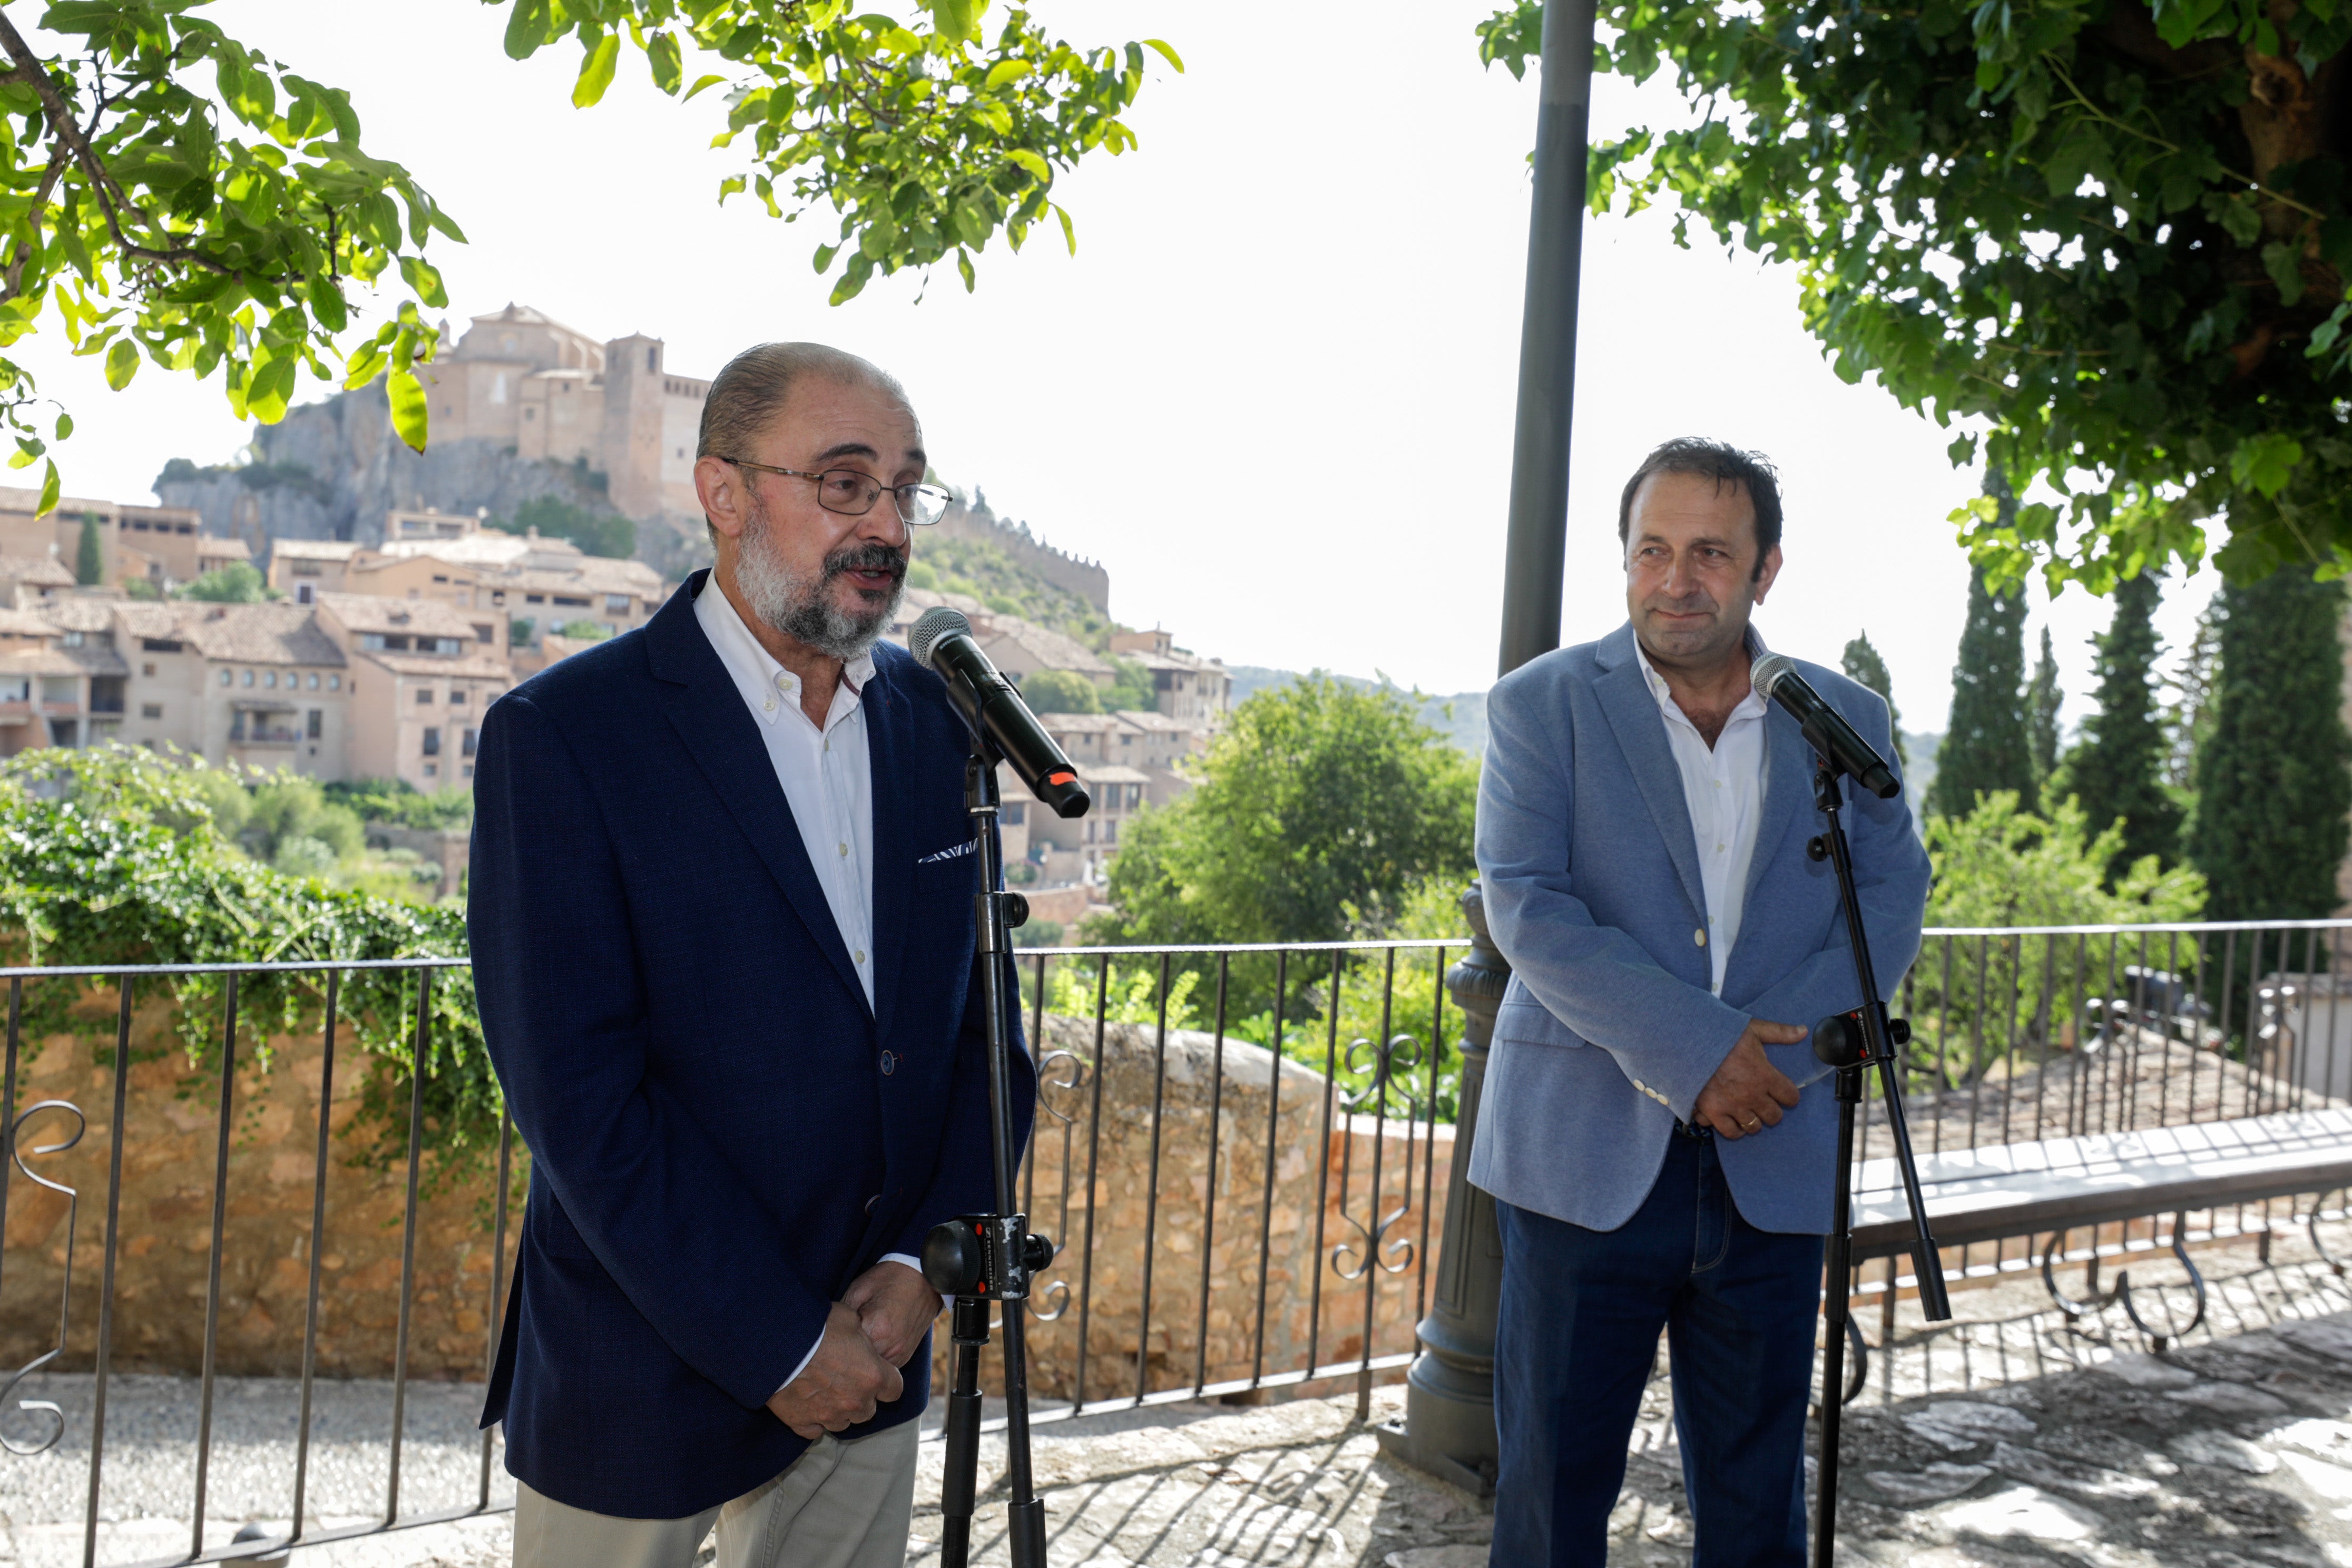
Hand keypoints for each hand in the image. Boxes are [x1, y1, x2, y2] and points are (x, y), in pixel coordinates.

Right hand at [765, 1302, 904, 1438]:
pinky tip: (808, 1405)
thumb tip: (860, 1334)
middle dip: (862, 1397)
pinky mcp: (803, 1423)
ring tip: (826, 1392)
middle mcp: (855, 1401)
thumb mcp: (849, 1318)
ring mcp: (829, 1416)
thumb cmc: (817, 1327)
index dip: (887, 1381)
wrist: (777, 1345)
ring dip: (839, 1410)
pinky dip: (813, 1420)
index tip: (876, 1373)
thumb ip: (862, 1333)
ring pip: (843, 1423)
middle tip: (846, 1379)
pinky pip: (814, 1431)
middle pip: (869, 1410)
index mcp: (873, 1376)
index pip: (895, 1390)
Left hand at [843, 1259, 942, 1367]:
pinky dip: (873, 1357)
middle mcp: (891, 1348)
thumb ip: (843, 1317)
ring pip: (869, 1368)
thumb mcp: (858, 1291)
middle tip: (842, 1336)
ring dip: (860, 1357)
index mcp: (876, 1329)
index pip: (843, 1348)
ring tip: (857, 1337)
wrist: (924, 1278)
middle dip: (847, 1352)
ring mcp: (900, 1355)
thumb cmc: (888, 1280)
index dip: (836, 1339)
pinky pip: (882, 1366)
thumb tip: (829, 1336)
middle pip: (856, 1363)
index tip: (835, 1330)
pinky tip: (870, 1341)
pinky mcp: (904, 1358)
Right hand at [1692, 1020, 1805, 1139]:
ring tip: (1748, 1111)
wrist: (1687, 1043)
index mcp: (1765, 1075)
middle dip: (1772, 1110)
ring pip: (1754, 1126)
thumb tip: (1804, 1031)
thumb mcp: (1752, 1029)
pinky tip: (1731, 1119)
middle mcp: (1753, 1095)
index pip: (1790, 1096)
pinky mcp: (1713, 1112)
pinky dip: (1733, 1128)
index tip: (1783, 1092)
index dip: (1789, 1095)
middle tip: (1764, 1102)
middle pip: (1774, 1116)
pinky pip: (1731, 1132)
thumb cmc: (1720, 1035)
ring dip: (1754, 1120)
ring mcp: (1733, 1106)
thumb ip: (1779, 1032)